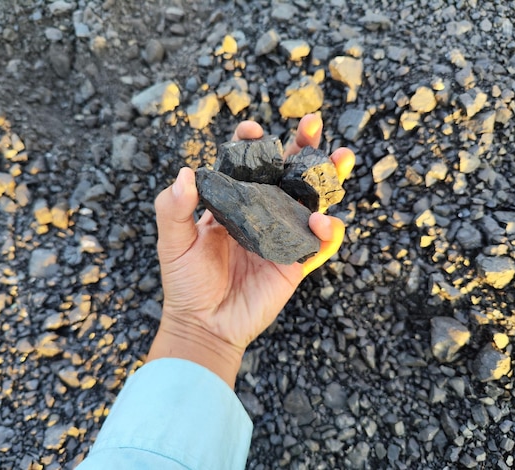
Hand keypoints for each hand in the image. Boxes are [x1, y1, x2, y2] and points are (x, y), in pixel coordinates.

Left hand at [147, 114, 353, 386]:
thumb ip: (173, 209)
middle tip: (312, 123)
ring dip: (328, 179)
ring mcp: (281, 236)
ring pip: (310, 202)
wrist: (204, 325)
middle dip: (302, 147)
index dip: (252, 145)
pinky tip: (325, 222)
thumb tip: (186, 173)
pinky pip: (318, 244)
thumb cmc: (185, 283)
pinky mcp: (295, 262)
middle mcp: (261, 214)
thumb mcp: (173, 243)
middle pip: (287, 175)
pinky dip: (328, 233)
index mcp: (233, 203)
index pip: (247, 166)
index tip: (253, 132)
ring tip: (341, 157)